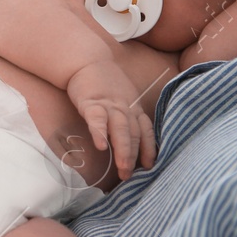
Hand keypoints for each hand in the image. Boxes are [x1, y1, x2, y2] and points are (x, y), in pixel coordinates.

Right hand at [66, 58, 147, 179]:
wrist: (86, 60)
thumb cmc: (103, 82)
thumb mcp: (122, 97)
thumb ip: (126, 116)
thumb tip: (128, 141)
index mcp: (133, 107)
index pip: (146, 130)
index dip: (149, 148)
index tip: (150, 166)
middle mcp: (125, 107)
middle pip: (134, 133)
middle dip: (135, 156)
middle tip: (130, 176)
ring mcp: (109, 104)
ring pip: (121, 128)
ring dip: (124, 149)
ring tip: (123, 168)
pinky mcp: (91, 101)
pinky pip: (97, 119)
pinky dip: (100, 132)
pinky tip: (101, 146)